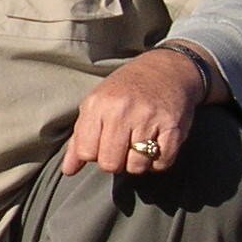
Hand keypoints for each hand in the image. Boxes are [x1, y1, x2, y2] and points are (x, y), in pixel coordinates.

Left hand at [61, 46, 217, 176]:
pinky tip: (156, 145)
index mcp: (98, 104)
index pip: (86, 152)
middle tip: (122, 146)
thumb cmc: (125, 90)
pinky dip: (159, 161)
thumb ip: (79, 138)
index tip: (102, 143)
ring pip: (136, 167)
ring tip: (140, 144)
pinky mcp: (173, 127)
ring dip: (138, 162)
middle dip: (115, 161)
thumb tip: (68, 170)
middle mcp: (122, 110)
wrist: (166, 70)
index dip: (93, 154)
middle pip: (110, 164)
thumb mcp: (96, 104)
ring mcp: (149, 118)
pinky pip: (161, 163)